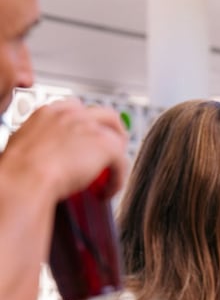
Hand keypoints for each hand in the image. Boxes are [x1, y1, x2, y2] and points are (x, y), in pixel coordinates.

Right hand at [5, 100, 127, 199]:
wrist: (26, 176)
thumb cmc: (18, 168)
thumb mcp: (23, 143)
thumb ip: (40, 141)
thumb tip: (46, 155)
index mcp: (51, 113)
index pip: (77, 108)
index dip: (88, 122)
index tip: (89, 135)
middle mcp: (73, 116)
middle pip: (106, 116)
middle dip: (113, 131)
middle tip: (112, 149)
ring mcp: (91, 128)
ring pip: (117, 140)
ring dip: (117, 157)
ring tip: (112, 173)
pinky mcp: (106, 146)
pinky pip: (122, 162)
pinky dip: (118, 179)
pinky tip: (108, 191)